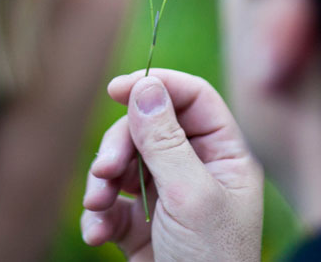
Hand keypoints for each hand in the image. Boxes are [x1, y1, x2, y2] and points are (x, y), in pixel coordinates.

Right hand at [81, 69, 263, 261]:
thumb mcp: (189, 195)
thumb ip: (165, 139)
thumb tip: (144, 86)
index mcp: (225, 156)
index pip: (193, 99)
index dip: (157, 86)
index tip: (116, 88)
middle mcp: (198, 171)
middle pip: (149, 127)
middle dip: (120, 145)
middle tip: (105, 170)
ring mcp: (168, 200)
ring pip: (124, 164)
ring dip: (102, 182)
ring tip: (96, 206)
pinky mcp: (142, 229)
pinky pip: (112, 204)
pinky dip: (98, 215)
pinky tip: (95, 234)